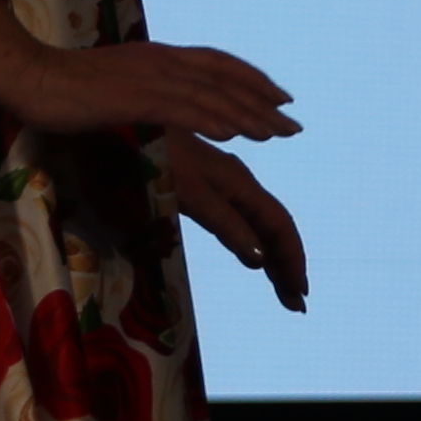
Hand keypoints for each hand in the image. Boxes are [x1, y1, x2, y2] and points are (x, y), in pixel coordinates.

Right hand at [0, 38, 298, 145]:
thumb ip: (143, 85)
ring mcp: (149, 76)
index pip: (218, 63)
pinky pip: (182, 109)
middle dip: (262, 101)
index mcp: (157, 54)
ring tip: (277, 135)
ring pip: (211, 95)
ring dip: (248, 115)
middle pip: (225, 79)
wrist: (27, 74)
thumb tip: (162, 100)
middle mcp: (161, 59)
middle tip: (293, 124)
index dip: (252, 79)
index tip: (280, 96)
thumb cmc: (62, 83)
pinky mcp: (133, 96)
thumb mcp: (114, 80)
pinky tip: (233, 135)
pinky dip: (211, 119)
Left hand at [160, 136, 309, 312]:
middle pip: (273, 226)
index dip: (292, 259)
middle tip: (295, 304)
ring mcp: (220, 182)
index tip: (299, 296)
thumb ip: (224, 221)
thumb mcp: (187, 190)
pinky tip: (252, 255)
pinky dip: (250, 241)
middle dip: (287, 264)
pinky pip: (237, 217)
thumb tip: (260, 260)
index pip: (278, 226)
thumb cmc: (150, 151)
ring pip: (256, 222)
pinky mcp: (200, 184)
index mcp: (239, 183)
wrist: (120, 116)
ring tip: (281, 288)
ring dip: (272, 256)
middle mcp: (237, 182)